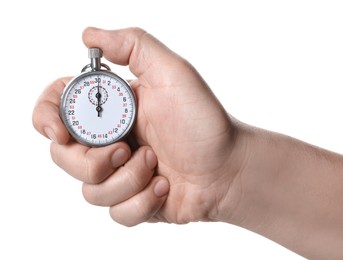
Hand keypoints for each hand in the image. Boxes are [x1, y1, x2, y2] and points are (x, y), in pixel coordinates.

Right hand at [32, 27, 241, 225]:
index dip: (45, 118)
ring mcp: (119, 174)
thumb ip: (132, 46)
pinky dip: (142, 202)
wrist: (228, 167)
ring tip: (157, 165)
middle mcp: (109, 141)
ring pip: (91, 191)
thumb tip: (87, 36)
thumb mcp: (172, 72)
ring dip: (128, 179)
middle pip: (64, 157)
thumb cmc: (203, 120)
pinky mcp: (132, 201)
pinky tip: (164, 187)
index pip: (56, 109)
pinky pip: (116, 213)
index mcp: (111, 110)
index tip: (59, 131)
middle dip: (94, 160)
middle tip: (126, 149)